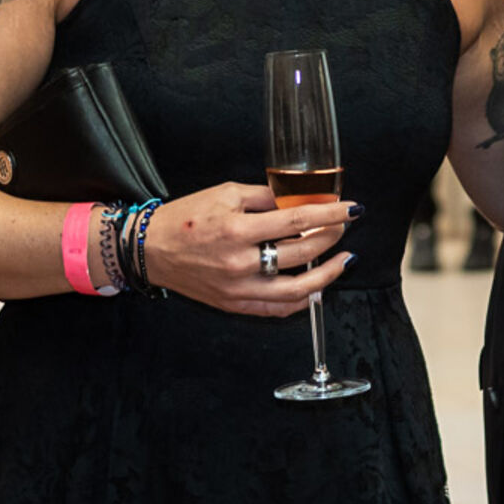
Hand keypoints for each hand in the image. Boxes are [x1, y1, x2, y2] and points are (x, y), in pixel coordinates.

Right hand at [138, 182, 359, 317]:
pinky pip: (277, 309)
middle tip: (344, 226)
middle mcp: (240, 262)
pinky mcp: (234, 304)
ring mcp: (238, 288)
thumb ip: (267, 196)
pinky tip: (317, 285)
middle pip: (302, 254)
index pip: (298, 221)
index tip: (352, 208)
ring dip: (328, 275)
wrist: (150, 249)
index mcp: (238, 230)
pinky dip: (302, 300)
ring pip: (297, 290)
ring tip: (344, 260)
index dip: (331, 214)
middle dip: (331, 237)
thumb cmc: (187, 218)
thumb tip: (303, 197)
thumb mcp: (227, 194)